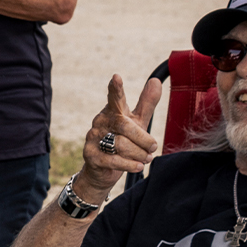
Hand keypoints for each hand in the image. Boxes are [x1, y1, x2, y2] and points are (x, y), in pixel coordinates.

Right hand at [78, 75, 161, 195]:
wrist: (103, 170)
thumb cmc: (123, 141)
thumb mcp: (137, 122)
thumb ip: (146, 104)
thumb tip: (155, 80)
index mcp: (112, 111)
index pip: (115, 98)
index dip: (116, 88)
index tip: (116, 77)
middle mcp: (100, 121)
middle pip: (124, 126)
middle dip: (143, 139)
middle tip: (153, 147)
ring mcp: (93, 138)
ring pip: (121, 144)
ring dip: (138, 154)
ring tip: (145, 158)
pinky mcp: (90, 155)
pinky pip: (114, 160)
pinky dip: (129, 164)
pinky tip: (137, 166)